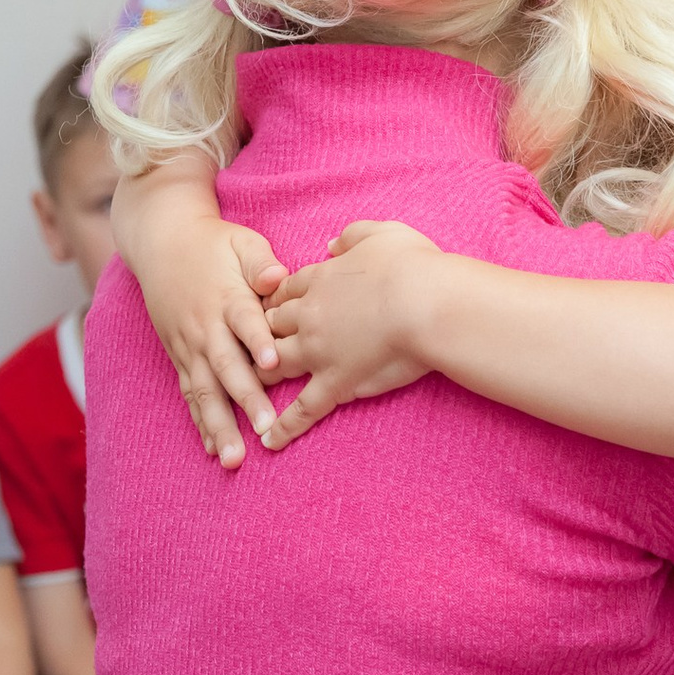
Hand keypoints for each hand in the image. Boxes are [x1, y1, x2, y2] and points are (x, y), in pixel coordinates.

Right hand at [133, 214, 287, 467]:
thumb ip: (259, 261)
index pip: (244, 322)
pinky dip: (201, 422)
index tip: (274, 364)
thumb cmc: (214, 243)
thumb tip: (276, 276)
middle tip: (264, 429)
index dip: (258, 342)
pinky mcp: (179, 356)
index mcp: (226, 297)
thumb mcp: (241, 241)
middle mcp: (205, 327)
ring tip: (233, 458)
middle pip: (226, 367)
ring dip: (219, 425)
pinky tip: (213, 449)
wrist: (161, 242)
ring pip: (204, 390)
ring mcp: (188, 345)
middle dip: (245, 400)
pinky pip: (190, 394)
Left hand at [257, 220, 445, 450]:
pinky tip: (270, 440)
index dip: (277, 299)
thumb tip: (332, 245)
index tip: (272, 306)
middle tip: (250, 347)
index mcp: (321, 279)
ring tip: (247, 388)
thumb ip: (352, 236)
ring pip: (275, 363)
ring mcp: (318, 351)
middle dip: (259, 335)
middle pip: (272, 326)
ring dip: (260, 375)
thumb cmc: (413, 266)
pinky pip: (303, 409)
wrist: (426, 303)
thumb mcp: (381, 234)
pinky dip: (285, 427)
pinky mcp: (335, 382)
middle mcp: (311, 315)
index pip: (287, 290)